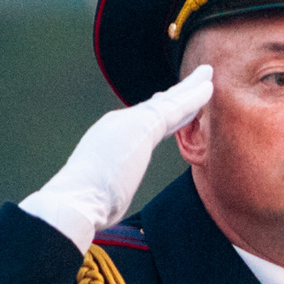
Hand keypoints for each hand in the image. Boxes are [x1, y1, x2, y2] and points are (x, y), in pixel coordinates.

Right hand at [17, 67, 213, 250]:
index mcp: (111, 139)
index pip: (144, 125)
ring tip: (207, 75)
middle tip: (198, 82)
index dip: (163, 115)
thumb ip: (110, 192)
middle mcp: (119, 125)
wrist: (76, 198)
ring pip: (168, 102)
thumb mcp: (103, 195)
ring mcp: (130, 121)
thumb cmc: (86, 206)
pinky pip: (176, 106)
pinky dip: (193, 96)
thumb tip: (108, 207)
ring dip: (190, 89)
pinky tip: (208, 87)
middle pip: (157, 107)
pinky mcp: (143, 124)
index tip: (176, 108)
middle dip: (178, 96)